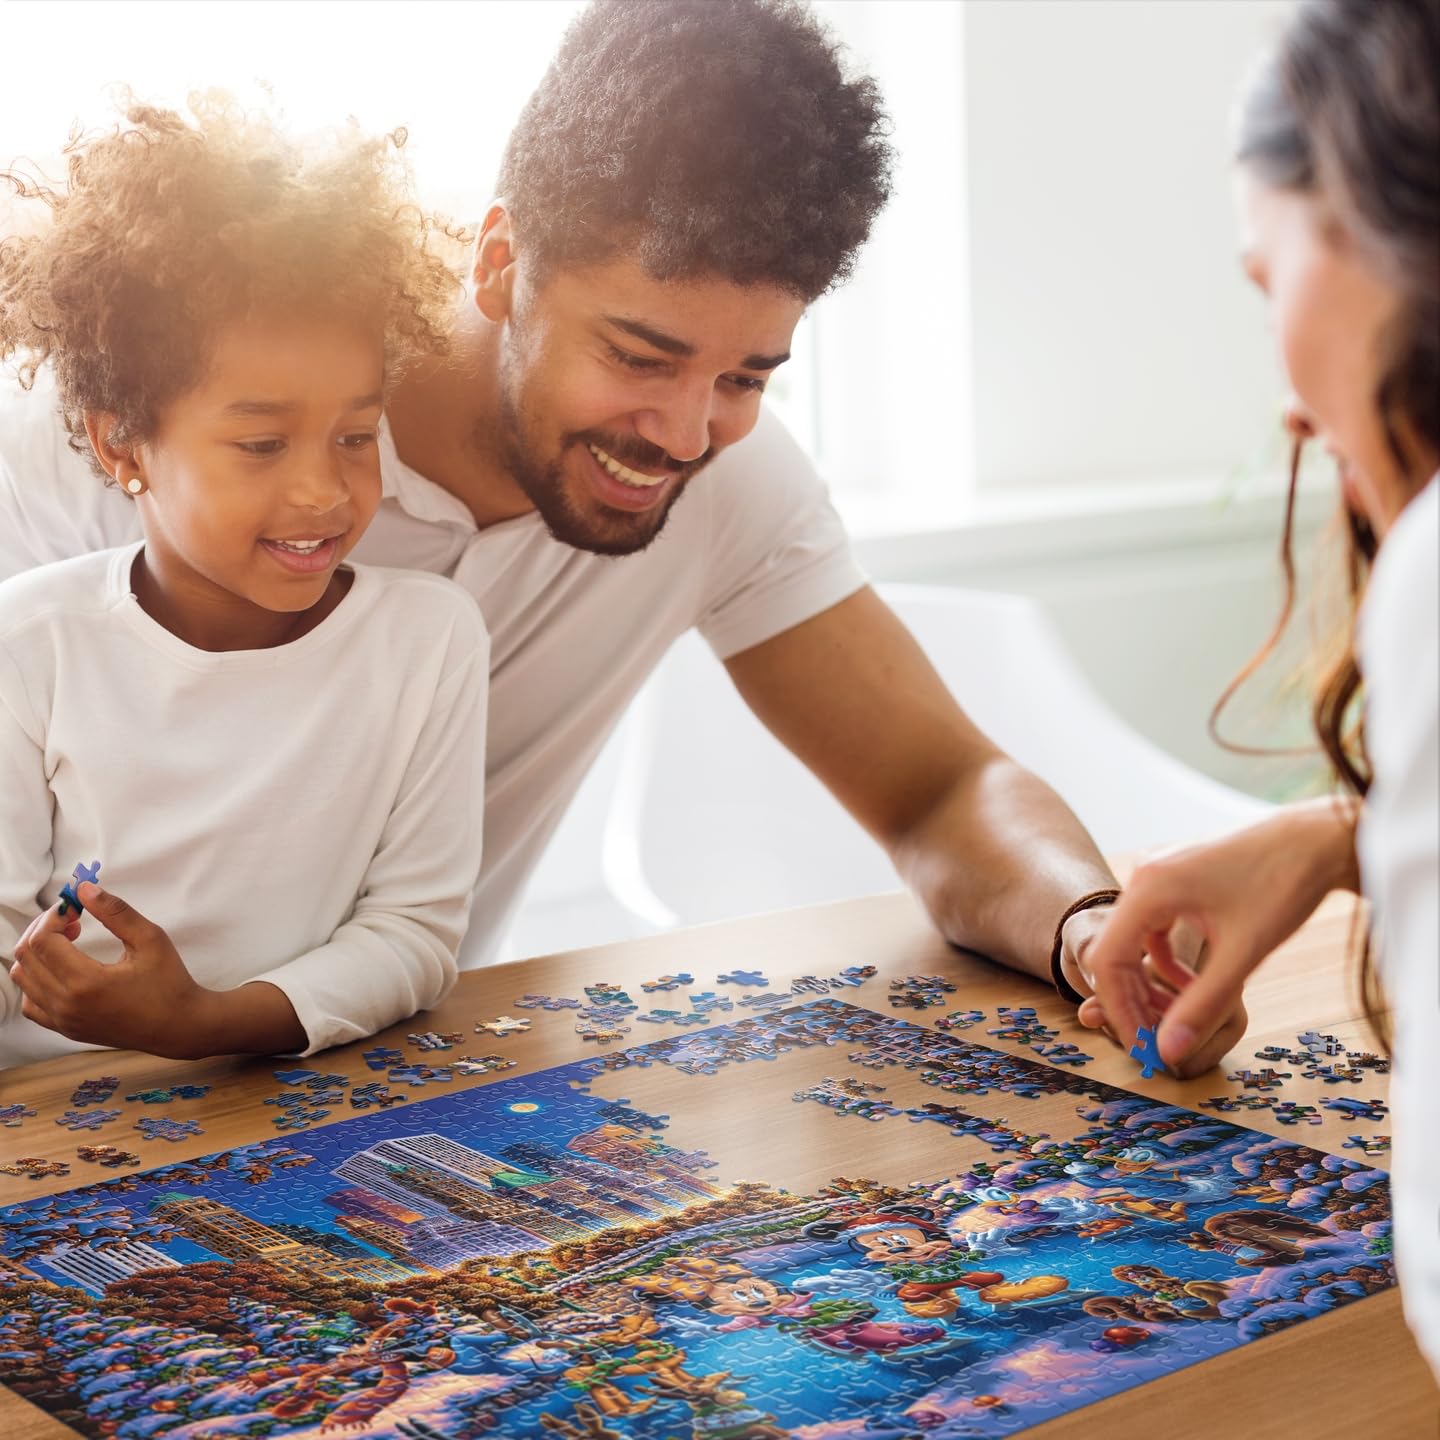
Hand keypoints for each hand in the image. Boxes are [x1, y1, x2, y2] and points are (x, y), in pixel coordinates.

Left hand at [10, 880, 211, 1057]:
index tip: (76, 906)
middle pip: (26, 955)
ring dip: (38, 952)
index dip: (54, 915)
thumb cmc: (170, 982)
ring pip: (23, 978)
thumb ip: (116, 911)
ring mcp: (63, 1020)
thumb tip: (84, 888)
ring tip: (68, 942)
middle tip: (72, 918)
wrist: (178, 1026)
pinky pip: (30, 1002)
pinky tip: (62, 969)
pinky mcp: (65, 1029)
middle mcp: (66, 1004)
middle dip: (43, 927)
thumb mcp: (150, 939)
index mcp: (86, 982)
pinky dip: (36, 979)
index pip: (43, 939)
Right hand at [1071, 801, 1358, 1074]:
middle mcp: (1144, 877)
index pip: (1107, 960)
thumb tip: (1168, 1052)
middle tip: (1157, 1041)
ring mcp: (1158, 875)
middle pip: (1115, 951)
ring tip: (1174, 1019)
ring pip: (1134, 942)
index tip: (1142, 1046)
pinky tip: (1190, 983)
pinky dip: (1165, 961)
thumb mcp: (1243, 953)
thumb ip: (1202, 1005)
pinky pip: (1153, 928)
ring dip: (1149, 983)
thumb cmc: (1285, 884)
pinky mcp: (1176, 879)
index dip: (1120, 1009)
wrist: (1318, 840)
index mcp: (1148, 889)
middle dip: (1133, 1000)